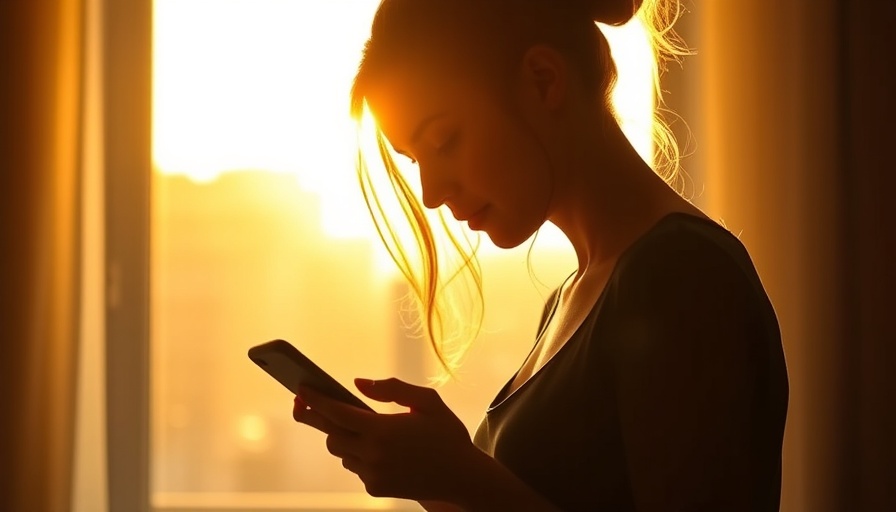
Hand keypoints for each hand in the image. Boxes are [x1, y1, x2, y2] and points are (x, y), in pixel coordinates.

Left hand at [292, 377, 478, 501]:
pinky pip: (355, 467)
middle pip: (331, 434)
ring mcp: (373, 474)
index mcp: (383, 429)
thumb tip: (358, 383)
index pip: (336, 412)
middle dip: (319, 418)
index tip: (301, 389)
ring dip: (343, 437)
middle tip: (305, 403)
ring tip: (358, 425)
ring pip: (341, 452)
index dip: (315, 400)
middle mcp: (373, 454)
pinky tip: (378, 448)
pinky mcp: (375, 488)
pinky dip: (358, 455)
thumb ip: (391, 388)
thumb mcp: (427, 401)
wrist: (463, 478)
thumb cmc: (447, 435)